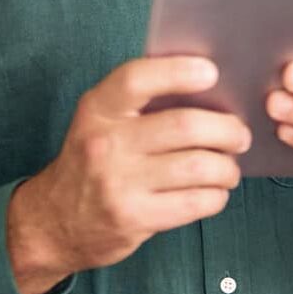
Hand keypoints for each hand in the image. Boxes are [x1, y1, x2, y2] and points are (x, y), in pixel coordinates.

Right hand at [6, 56, 250, 293]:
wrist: (53, 221)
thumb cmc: (91, 162)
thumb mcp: (99, 122)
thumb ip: (140, 103)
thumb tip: (208, 87)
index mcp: (97, 110)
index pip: (136, 79)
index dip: (177, 72)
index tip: (211, 72)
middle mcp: (106, 143)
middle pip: (184, 126)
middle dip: (226, 130)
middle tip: (239, 135)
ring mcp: (119, 183)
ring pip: (197, 167)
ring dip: (226, 167)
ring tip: (228, 168)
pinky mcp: (134, 217)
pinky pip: (194, 202)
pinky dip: (215, 196)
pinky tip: (214, 192)